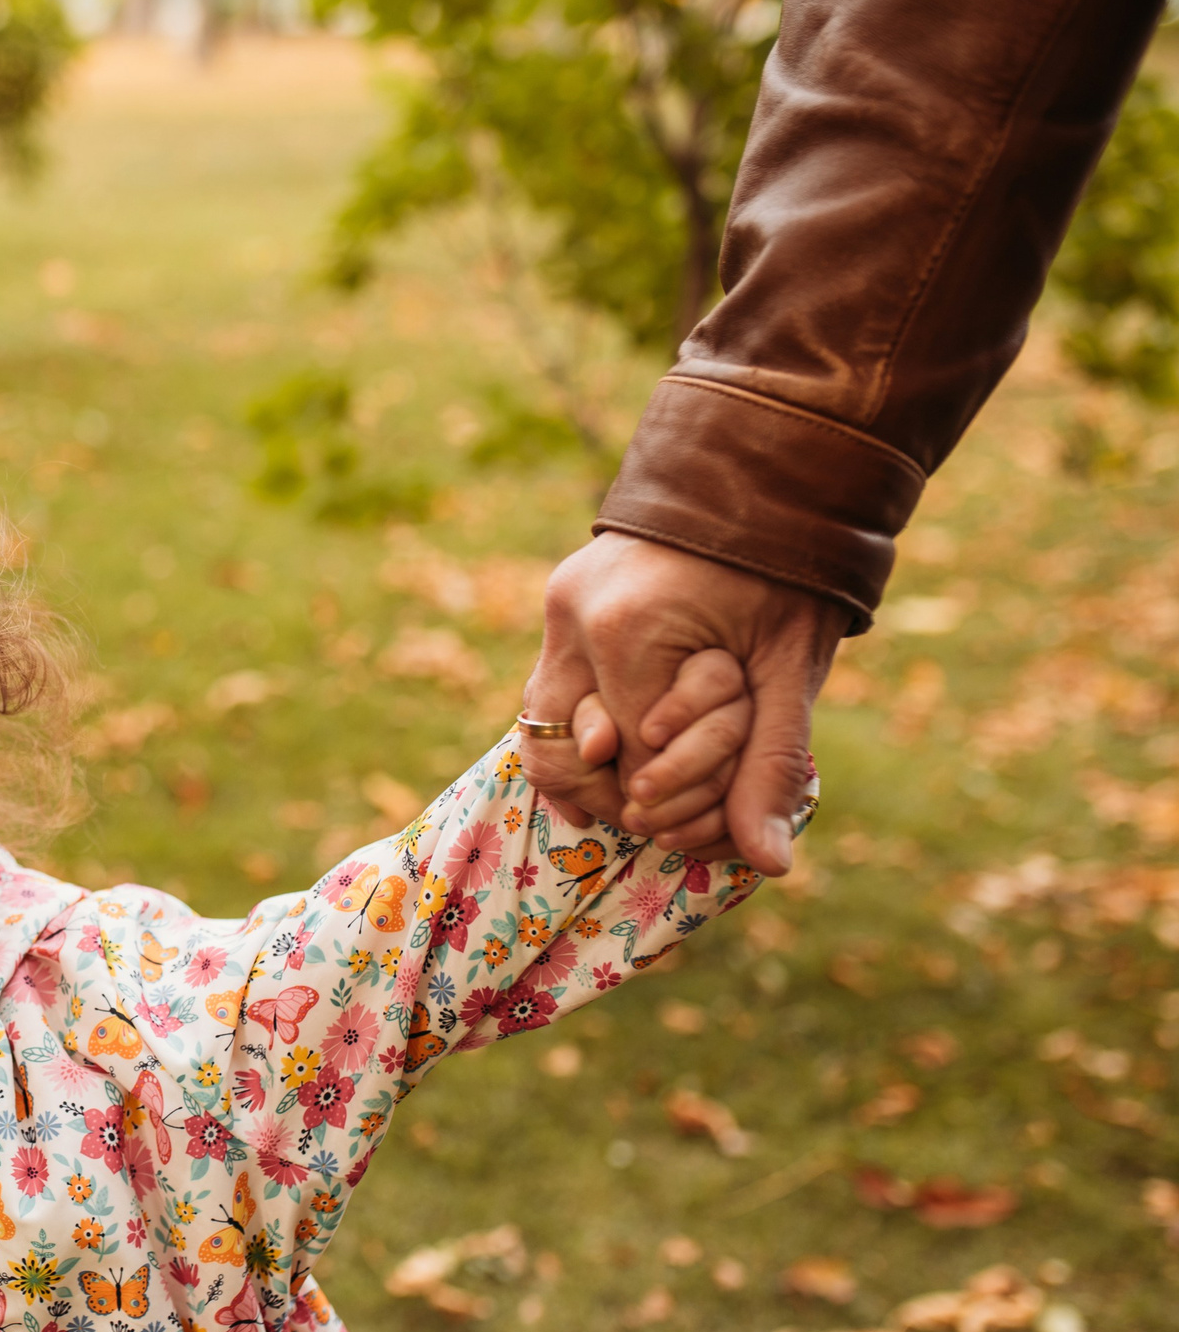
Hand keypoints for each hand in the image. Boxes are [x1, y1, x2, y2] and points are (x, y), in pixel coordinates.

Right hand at [519, 532, 846, 874]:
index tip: (706, 819)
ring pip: (540, 722)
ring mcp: (560, 603)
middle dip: (616, 794)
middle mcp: (576, 618)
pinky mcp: (561, 596)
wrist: (769, 468)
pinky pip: (550, 684)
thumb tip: (771, 864)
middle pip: (564, 751)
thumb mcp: (790, 668)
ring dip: (584, 765)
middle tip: (662, 812)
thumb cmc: (792, 567)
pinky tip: (608, 750)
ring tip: (632, 787)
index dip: (672, 800)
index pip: (632, 762)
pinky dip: (578, 723)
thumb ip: (771, 764)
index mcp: (629, 633)